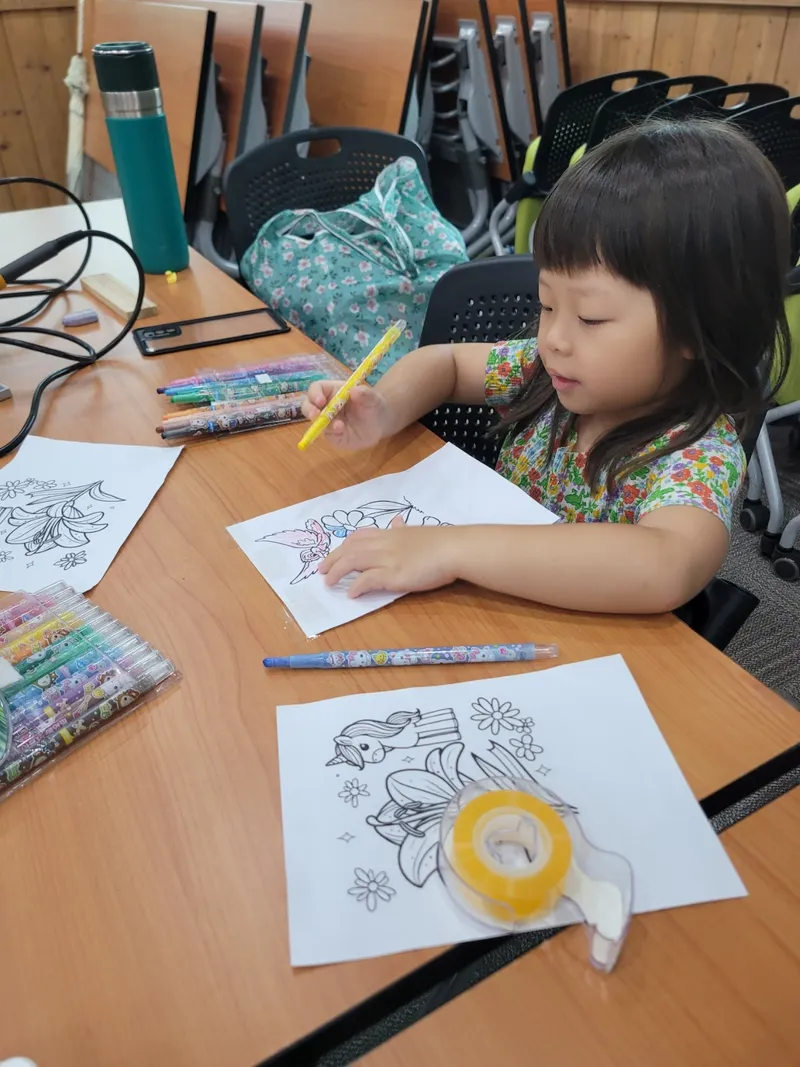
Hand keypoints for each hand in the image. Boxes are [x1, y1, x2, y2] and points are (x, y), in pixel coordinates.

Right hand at [301, 379, 391, 449]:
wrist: (380, 423)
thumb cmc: (373, 405)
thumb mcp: (373, 398)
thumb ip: (365, 394)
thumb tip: (354, 391)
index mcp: (332, 391)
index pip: (316, 389)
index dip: (314, 394)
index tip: (320, 400)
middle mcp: (326, 405)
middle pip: (308, 405)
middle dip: (309, 410)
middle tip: (315, 415)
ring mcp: (327, 421)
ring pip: (315, 422)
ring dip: (322, 424)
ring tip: (339, 426)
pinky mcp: (332, 435)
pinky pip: (327, 434)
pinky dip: (332, 433)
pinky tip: (342, 431)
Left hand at [318, 517, 460, 596]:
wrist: (455, 549)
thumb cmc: (443, 542)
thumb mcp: (419, 531)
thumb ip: (404, 529)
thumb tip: (397, 522)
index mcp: (391, 533)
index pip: (360, 535)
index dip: (344, 545)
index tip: (336, 553)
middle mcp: (385, 543)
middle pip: (350, 548)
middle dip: (333, 558)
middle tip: (321, 570)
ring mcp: (388, 558)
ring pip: (353, 560)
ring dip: (337, 571)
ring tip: (328, 583)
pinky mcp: (394, 574)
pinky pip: (367, 579)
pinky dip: (356, 585)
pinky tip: (351, 593)